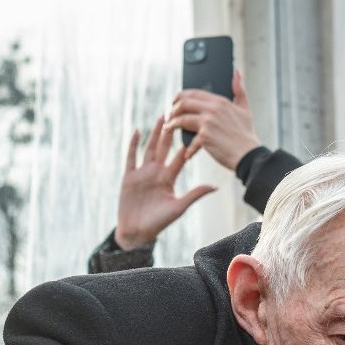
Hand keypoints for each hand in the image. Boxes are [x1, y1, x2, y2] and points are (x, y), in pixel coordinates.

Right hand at [113, 114, 215, 250]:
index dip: (187, 143)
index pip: (180, 156)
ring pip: (150, 148)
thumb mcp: (179, 207)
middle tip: (179, 112)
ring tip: (162, 116)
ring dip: (155, 133)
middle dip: (172, 130)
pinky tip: (137, 131)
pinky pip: (131, 157)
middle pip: (165, 147)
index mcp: (169, 177)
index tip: (196, 127)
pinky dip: (133, 144)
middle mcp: (157, 172)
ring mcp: (143, 173)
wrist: (137, 232)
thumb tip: (215, 186)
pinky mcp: (129, 176)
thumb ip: (194, 194)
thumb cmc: (158, 223)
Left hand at [165, 69, 262, 171]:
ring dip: (172, 124)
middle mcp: (212, 109)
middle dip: (172, 109)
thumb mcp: (244, 108)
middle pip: (184, 103)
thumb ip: (239, 90)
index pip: (194, 93)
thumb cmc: (246, 134)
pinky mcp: (205, 137)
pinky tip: (186, 154)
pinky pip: (190, 141)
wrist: (248, 154)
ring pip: (181, 119)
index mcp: (220, 101)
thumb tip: (237, 72)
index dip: (180, 96)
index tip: (174, 102)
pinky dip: (187, 149)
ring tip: (169, 129)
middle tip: (168, 116)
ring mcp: (207, 122)